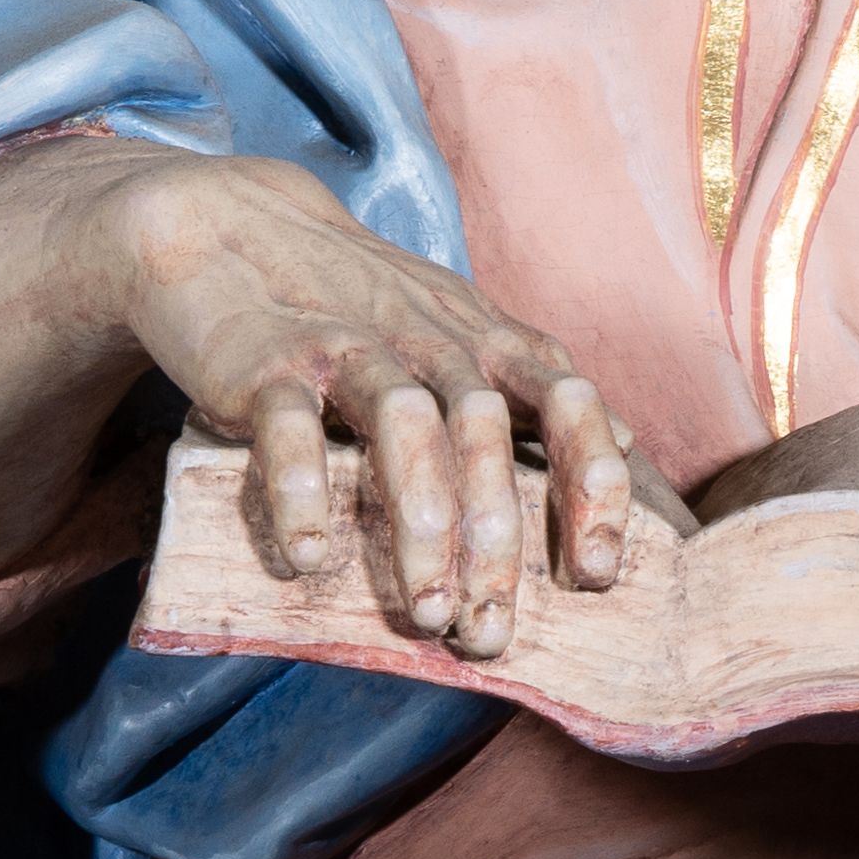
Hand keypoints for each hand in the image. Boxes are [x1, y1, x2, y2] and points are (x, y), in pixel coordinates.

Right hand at [96, 145, 626, 658]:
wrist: (227, 227)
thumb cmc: (359, 307)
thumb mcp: (463, 333)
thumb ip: (535, 391)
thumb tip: (631, 447)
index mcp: (487, 343)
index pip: (568, 402)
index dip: (590, 483)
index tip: (595, 572)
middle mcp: (431, 342)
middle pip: (485, 433)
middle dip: (496, 540)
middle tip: (490, 631)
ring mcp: (350, 347)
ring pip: (404, 427)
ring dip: (422, 525)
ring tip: (427, 611)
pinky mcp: (269, 361)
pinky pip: (292, 427)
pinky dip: (302, 491)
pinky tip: (308, 557)